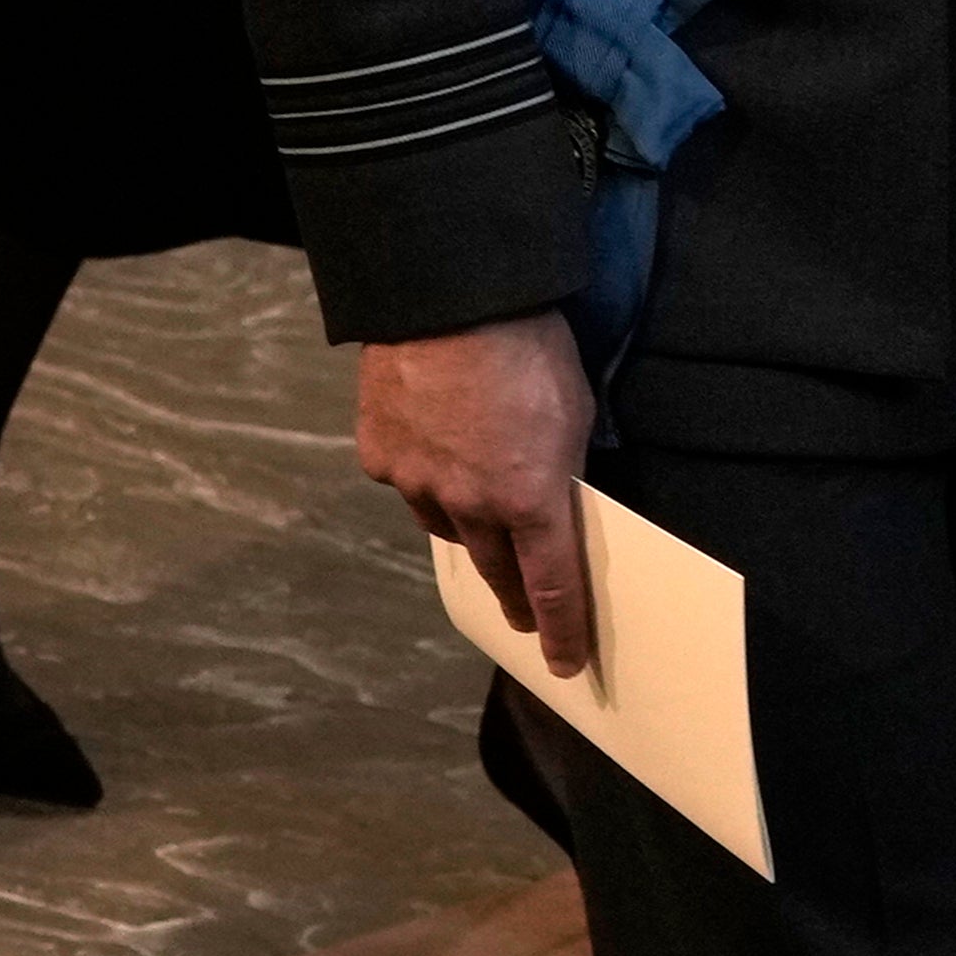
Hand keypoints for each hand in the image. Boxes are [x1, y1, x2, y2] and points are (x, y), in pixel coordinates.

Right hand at [360, 313, 598, 676]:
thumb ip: (564, 464)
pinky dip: (423, 474)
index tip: (565, 661)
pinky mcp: (380, 454)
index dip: (562, 628)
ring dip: (467, 527)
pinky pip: (406, 481)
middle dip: (514, 596)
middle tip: (523, 614)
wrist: (449, 294)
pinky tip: (432, 446)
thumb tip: (558, 495)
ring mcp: (417, 482)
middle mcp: (471, 504)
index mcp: (531, 499)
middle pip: (497, 570)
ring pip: (446, 527)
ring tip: (478, 511)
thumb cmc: (530, 344)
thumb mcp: (575, 408)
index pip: (552, 586)